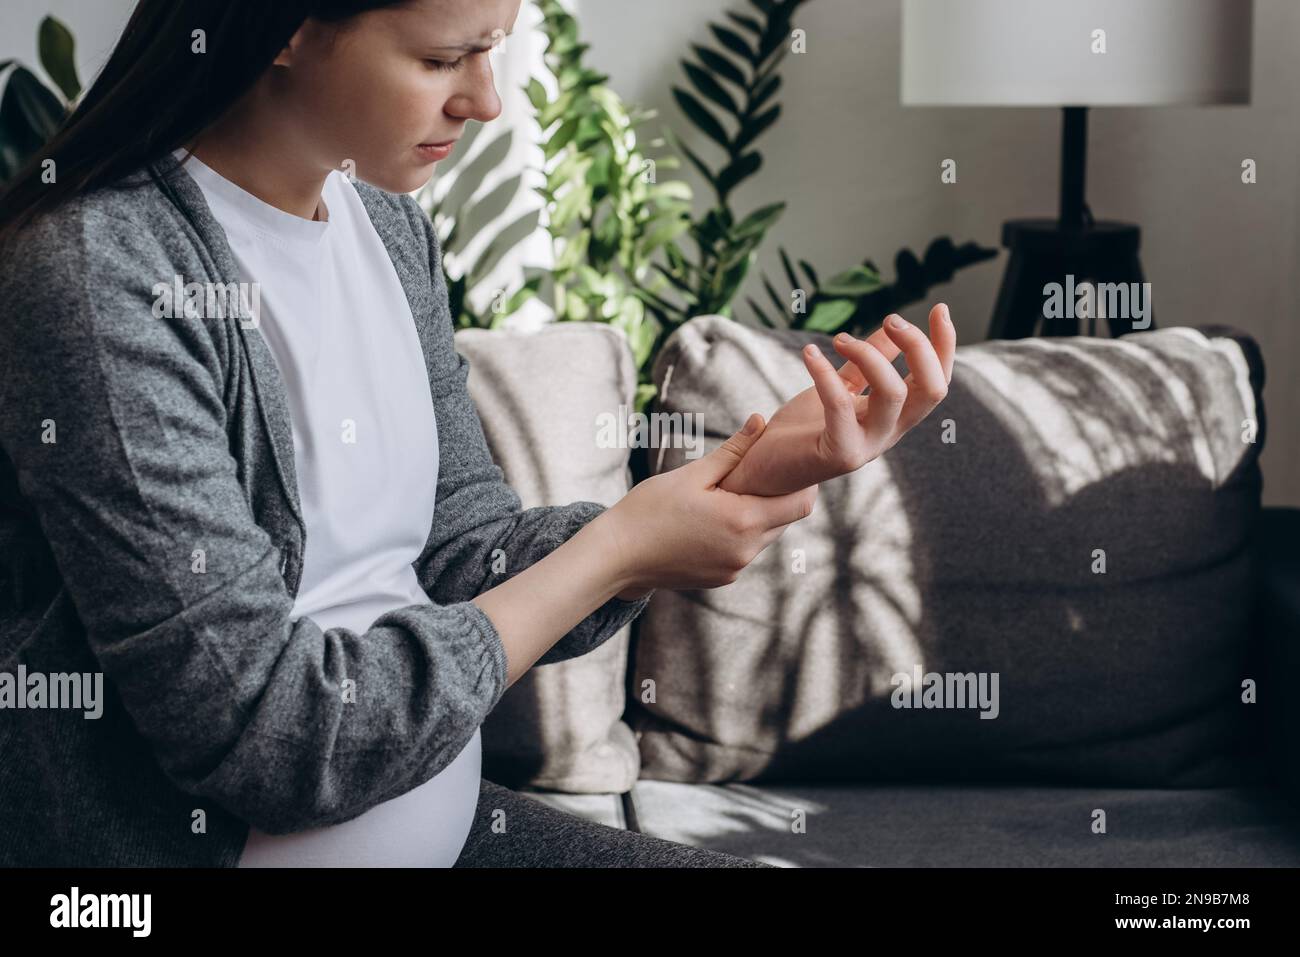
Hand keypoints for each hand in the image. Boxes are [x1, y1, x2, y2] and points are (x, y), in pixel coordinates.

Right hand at [602, 414, 817, 596]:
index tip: (791, 464)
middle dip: (779, 496)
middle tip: (762, 471)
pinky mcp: (722, 579)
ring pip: (765, 537)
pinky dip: (739, 534)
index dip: (803, 483)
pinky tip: (713, 519)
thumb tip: (760, 421)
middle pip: (785, 520)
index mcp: (743, 521)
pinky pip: (744, 551)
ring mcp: (734, 568)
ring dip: (758, 515)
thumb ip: (733, 451)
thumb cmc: (650, 509)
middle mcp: (746, 550)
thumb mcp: (692, 474)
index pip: (800, 504)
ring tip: (733, 493)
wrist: (617, 556)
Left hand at [718, 303, 956, 496]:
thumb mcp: (841, 387)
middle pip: (931, 389)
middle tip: (892, 320)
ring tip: (839, 339)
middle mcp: (889, 432)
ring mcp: (867, 445)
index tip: (940, 308)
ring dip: (870, 356)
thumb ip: (866, 363)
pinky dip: (826, 373)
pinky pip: (842, 405)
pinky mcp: (839, 453)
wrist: (766, 470)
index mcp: (894, 416)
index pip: (937, 381)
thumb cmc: (803, 430)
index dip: (945, 345)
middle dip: (919, 347)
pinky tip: (809, 353)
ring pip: (895, 394)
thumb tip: (890, 329)